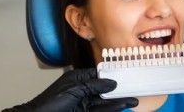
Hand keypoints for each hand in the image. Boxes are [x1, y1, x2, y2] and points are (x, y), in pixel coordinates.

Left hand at [4, 68, 137, 111]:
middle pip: (104, 89)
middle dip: (118, 90)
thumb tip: (111, 83)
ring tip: (133, 100)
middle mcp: (82, 90)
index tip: (125, 75)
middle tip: (133, 89)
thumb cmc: (50, 102)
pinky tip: (121, 106)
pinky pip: (101, 110)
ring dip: (118, 101)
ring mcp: (83, 103)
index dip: (112, 75)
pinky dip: (111, 109)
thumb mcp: (74, 89)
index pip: (99, 75)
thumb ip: (94, 86)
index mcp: (77, 79)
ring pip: (104, 102)